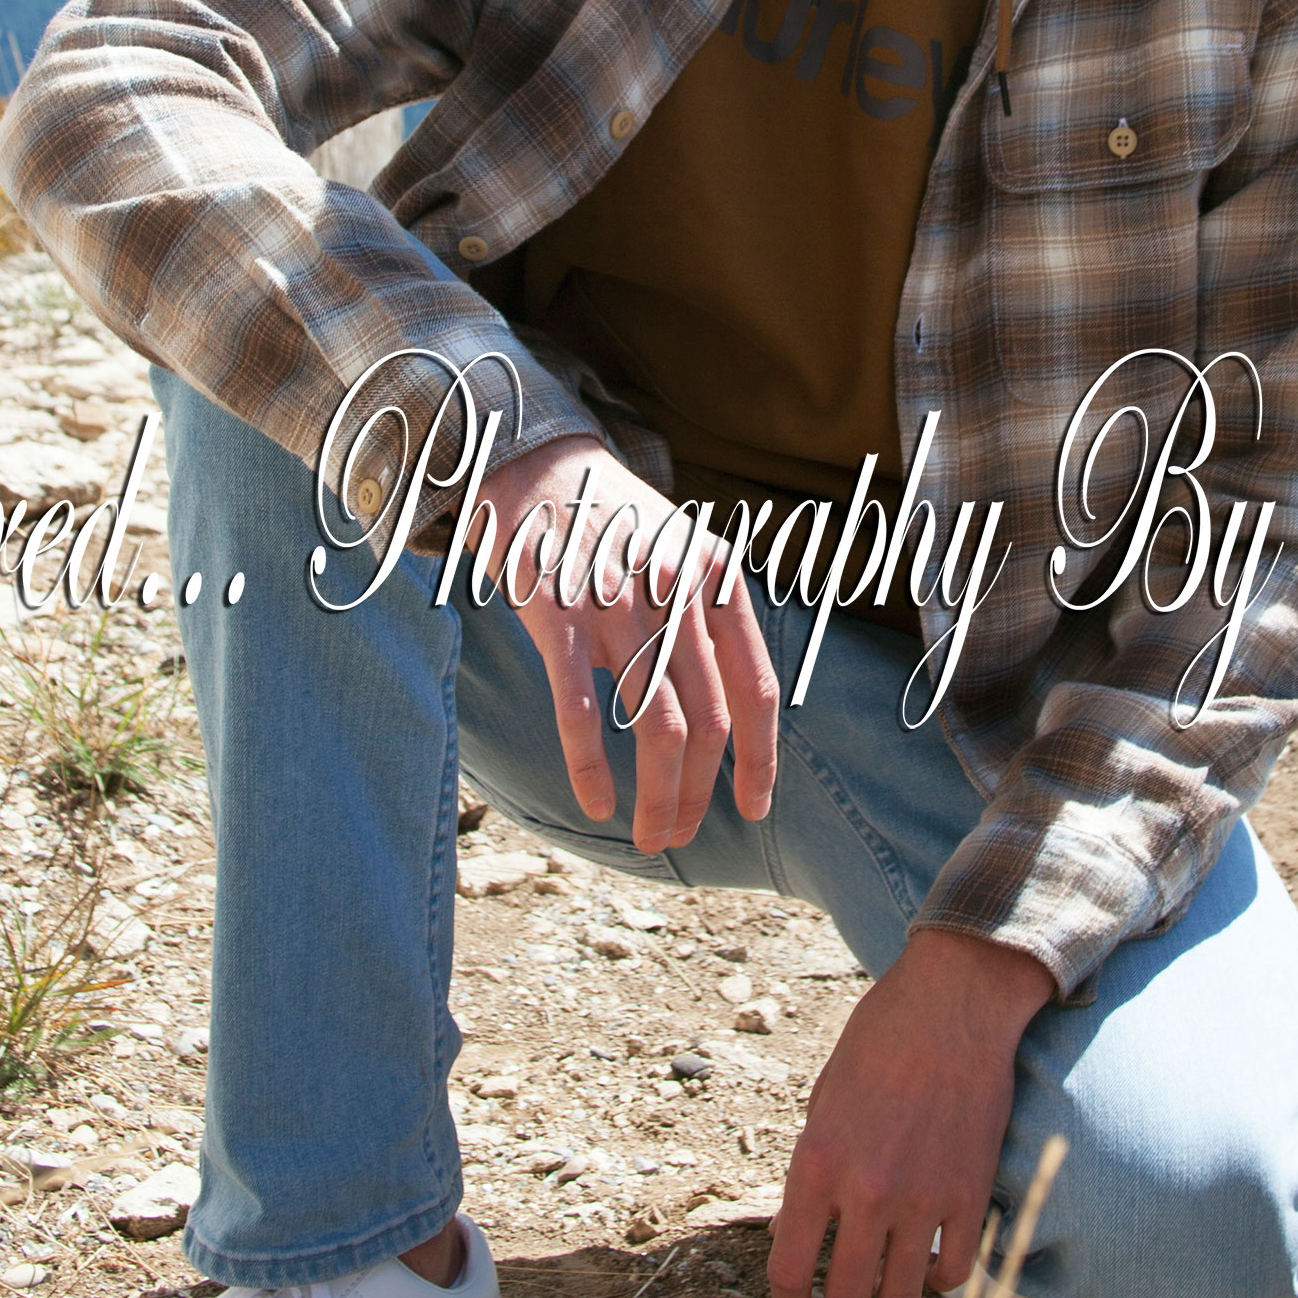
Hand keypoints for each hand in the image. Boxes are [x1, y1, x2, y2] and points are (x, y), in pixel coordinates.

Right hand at [478, 436, 779, 856]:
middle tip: (682, 834)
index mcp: (717, 578)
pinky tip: (596, 804)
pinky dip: (592, 768)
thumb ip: (706, 620)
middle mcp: (677, 593)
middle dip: (701, 793)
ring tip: (650, 836)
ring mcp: (619, 605)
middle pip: (709, 722)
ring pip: (658, 728)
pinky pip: (582, 710)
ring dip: (660, 796)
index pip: (756, 689)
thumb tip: (721, 717)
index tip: (755, 807)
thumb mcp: (681, 552)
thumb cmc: (612, 521)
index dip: (761, 759)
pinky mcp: (558, 616)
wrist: (536, 462)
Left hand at [769, 928, 1052, 1297]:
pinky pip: (954, 1273)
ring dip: (890, 1292)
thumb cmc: (878, 1042)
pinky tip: (930, 1256)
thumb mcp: (822, 1102)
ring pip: (900, 1297)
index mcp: (816, 1164)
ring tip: (889, 1268)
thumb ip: (806, 1174)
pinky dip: (939, 1276)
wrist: (952, 1004)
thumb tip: (787, 1234)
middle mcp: (866, 1192)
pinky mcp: (971, 1196)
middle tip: (844, 1286)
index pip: (789, 1270)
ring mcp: (923, 1199)